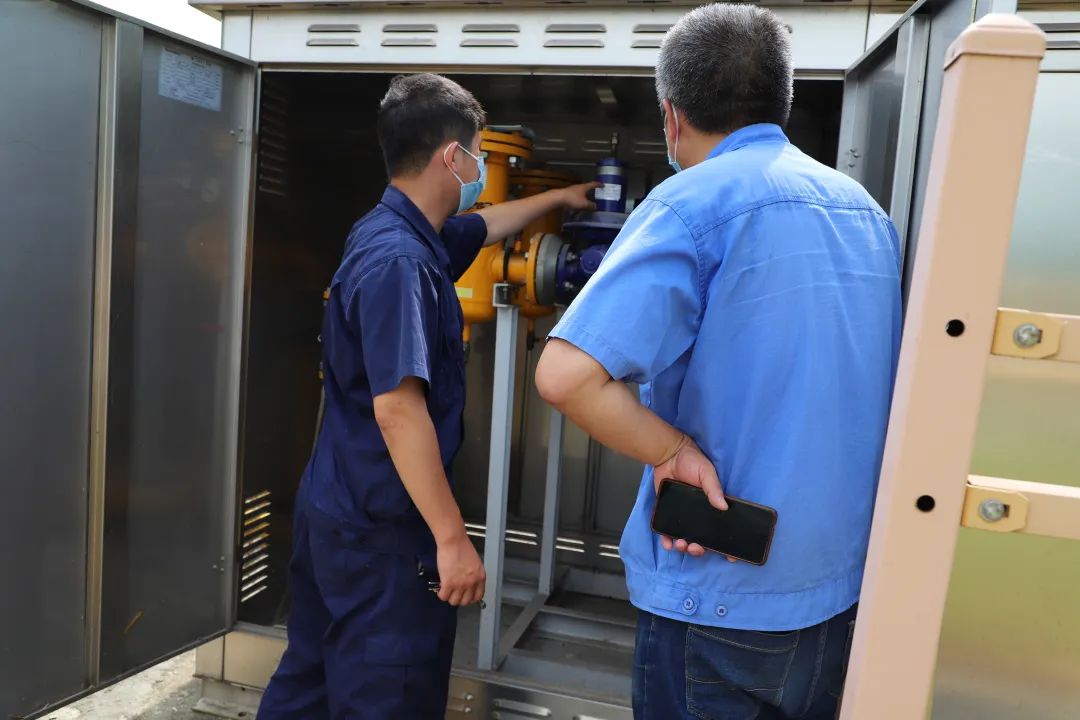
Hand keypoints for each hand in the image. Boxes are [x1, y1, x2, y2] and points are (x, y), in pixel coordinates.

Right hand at [436, 531, 485, 605]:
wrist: (453, 541)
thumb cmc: (462, 547)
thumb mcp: (475, 563)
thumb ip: (473, 575)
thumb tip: (468, 583)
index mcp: (480, 577)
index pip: (478, 596)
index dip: (470, 598)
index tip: (465, 596)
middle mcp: (472, 583)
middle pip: (465, 601)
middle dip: (459, 598)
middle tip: (454, 593)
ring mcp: (460, 584)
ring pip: (454, 601)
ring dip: (449, 597)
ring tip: (447, 590)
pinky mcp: (448, 583)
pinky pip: (444, 596)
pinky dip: (441, 594)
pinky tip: (441, 589)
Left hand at [558, 182, 601, 210]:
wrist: (558, 198)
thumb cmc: (573, 199)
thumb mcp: (584, 204)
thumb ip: (590, 205)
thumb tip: (595, 206)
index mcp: (584, 187)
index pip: (593, 184)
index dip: (598, 184)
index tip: (603, 185)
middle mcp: (578, 187)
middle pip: (586, 188)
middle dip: (590, 191)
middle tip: (595, 194)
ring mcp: (571, 189)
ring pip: (580, 192)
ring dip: (583, 196)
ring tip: (586, 200)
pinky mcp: (566, 194)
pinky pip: (574, 196)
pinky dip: (578, 199)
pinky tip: (577, 205)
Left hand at [653, 435, 735, 560]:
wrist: (668, 454)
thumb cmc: (691, 460)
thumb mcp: (707, 472)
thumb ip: (713, 488)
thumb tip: (724, 507)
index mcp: (712, 506)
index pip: (722, 529)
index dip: (726, 545)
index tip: (730, 557)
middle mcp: (698, 514)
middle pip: (702, 539)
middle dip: (700, 549)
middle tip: (696, 548)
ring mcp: (683, 515)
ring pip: (686, 538)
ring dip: (685, 547)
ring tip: (682, 545)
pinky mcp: (667, 512)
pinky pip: (667, 531)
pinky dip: (667, 540)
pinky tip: (667, 544)